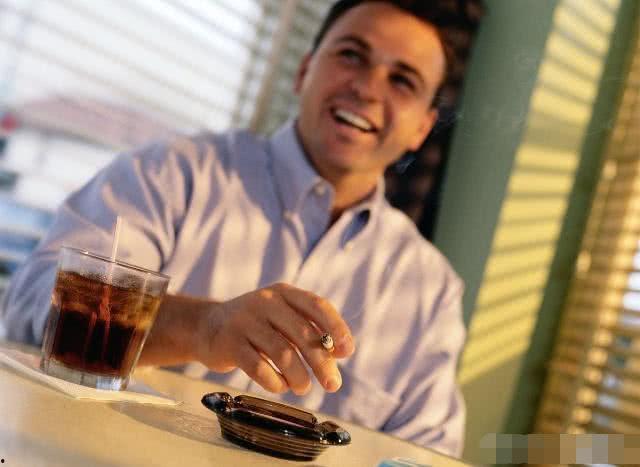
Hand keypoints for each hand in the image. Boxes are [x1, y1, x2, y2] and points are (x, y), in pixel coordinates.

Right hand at [195, 283, 354, 395]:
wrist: (206, 326)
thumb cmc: (256, 326)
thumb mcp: (281, 318)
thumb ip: (308, 330)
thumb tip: (339, 353)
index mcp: (284, 293)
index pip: (317, 306)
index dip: (336, 328)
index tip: (347, 351)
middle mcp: (265, 302)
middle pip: (303, 334)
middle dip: (321, 362)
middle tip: (333, 384)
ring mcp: (245, 321)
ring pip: (282, 353)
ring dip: (299, 376)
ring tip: (303, 387)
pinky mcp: (229, 343)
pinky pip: (259, 367)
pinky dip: (275, 382)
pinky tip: (281, 386)